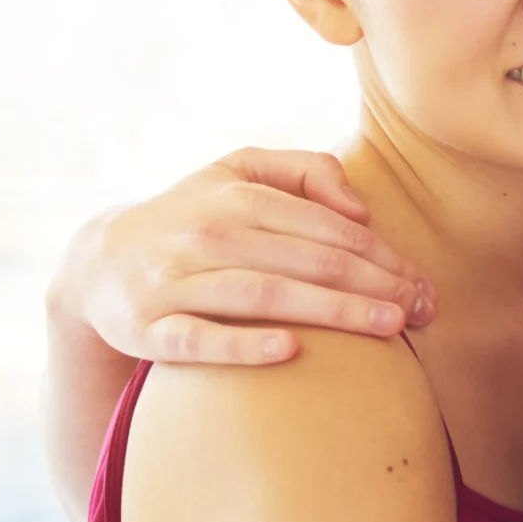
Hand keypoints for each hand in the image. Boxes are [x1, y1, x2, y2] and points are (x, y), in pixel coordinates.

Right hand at [57, 149, 431, 364]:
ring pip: (264, 295)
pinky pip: (198, 339)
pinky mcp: (147, 328)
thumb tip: (360, 208)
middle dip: (375, 286)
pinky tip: (291, 351)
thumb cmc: (196, 216)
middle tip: (423, 311)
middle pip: (308, 261)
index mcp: (238, 195)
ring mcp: (174, 281)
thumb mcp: (240, 171)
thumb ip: (307, 170)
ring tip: (388, 328)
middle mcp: (207, 233)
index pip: (328, 227)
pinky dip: (242, 345)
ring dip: (331, 311)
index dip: (383, 256)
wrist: (98, 262)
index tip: (424, 284)